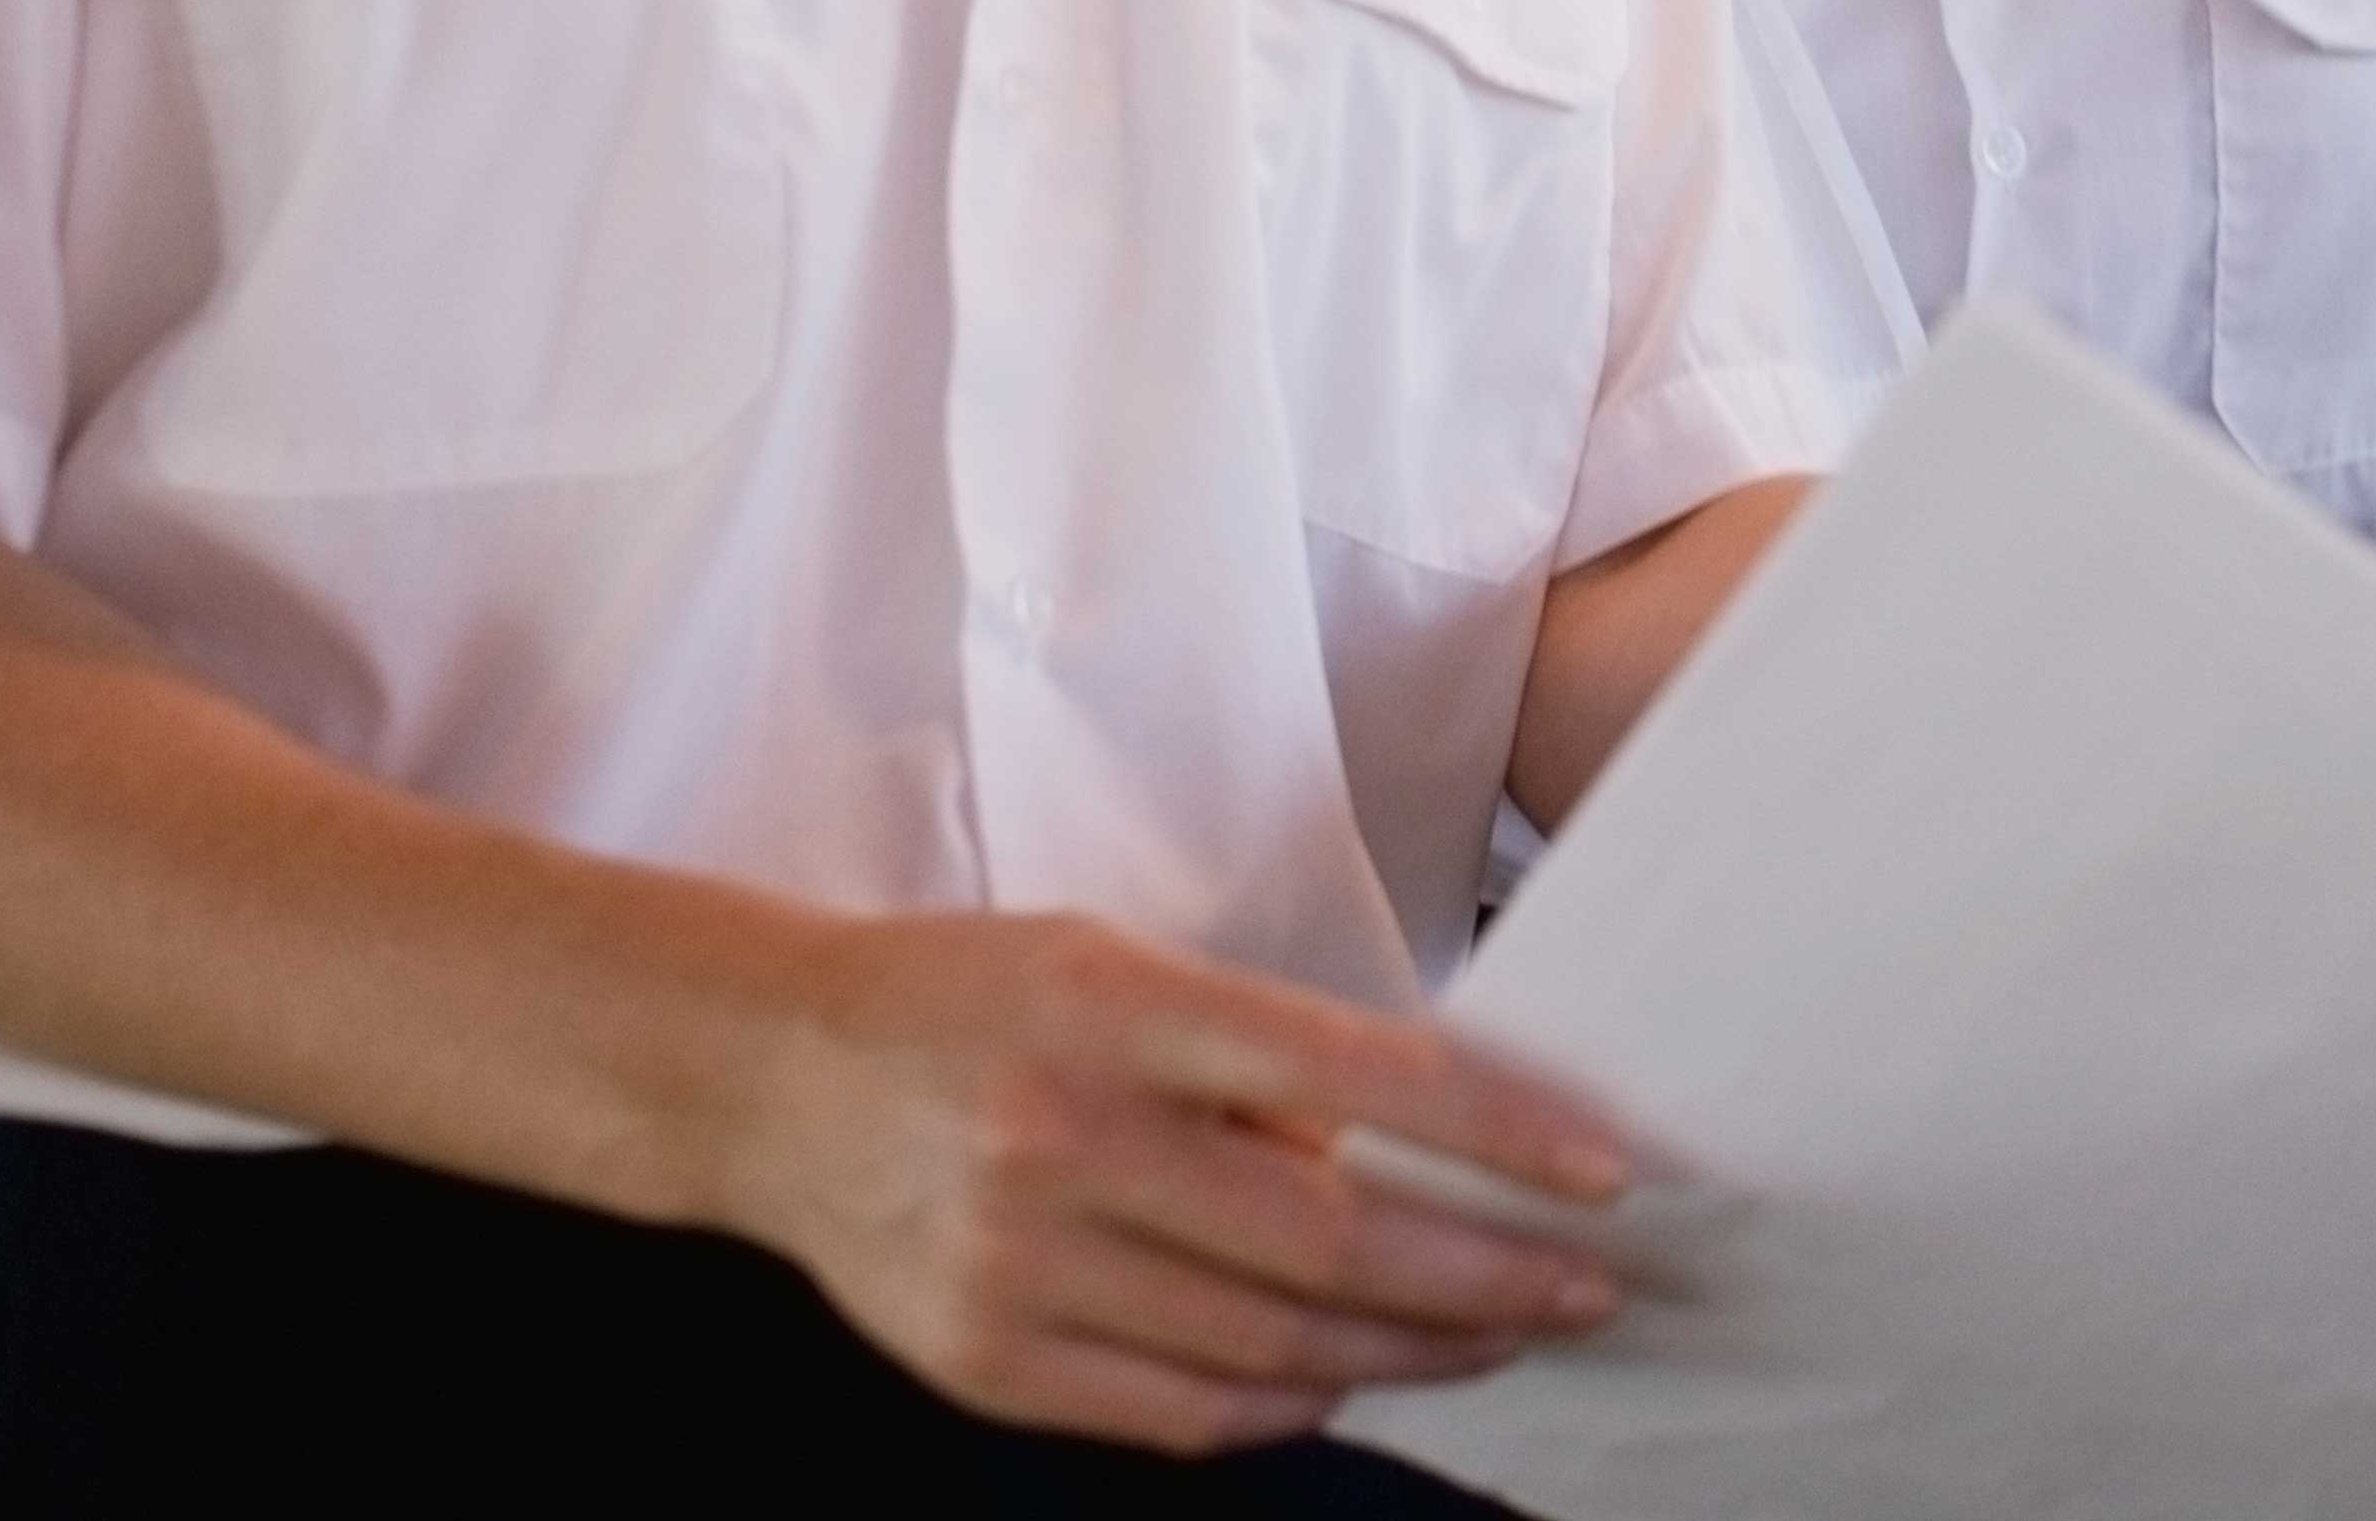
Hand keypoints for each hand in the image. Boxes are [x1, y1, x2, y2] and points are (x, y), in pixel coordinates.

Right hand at [710, 908, 1636, 1452]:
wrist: (774, 1077)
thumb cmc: (978, 999)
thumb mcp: (1123, 965)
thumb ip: (1255, 1057)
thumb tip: (1405, 1155)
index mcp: (1118, 1014)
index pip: (1354, 1079)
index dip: (1495, 1136)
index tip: (1601, 1174)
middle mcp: (1066, 1143)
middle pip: (1326, 1239)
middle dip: (1484, 1273)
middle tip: (1587, 1284)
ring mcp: (1018, 1268)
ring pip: (1269, 1340)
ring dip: (1412, 1349)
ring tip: (1504, 1332)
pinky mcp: (985, 1362)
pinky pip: (1178, 1410)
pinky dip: (1290, 1401)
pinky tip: (1360, 1375)